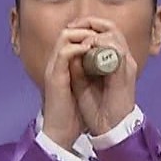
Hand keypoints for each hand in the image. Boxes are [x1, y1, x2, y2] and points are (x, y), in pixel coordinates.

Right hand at [39, 26, 98, 150]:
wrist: (62, 133)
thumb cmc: (73, 114)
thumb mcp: (85, 89)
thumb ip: (89, 73)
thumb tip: (103, 61)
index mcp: (64, 65)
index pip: (72, 36)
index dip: (89, 30)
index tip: (106, 34)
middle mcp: (57, 62)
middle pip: (69, 31)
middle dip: (88, 27)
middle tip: (104, 33)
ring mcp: (54, 68)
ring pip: (65, 36)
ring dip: (85, 35)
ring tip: (100, 42)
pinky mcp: (55, 76)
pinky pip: (66, 52)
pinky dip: (80, 48)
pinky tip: (93, 53)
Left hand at [68, 17, 136, 135]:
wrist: (109, 128)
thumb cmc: (97, 108)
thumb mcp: (83, 82)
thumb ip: (79, 65)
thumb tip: (70, 49)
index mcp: (114, 60)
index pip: (106, 31)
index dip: (89, 25)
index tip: (71, 26)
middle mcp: (123, 59)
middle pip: (112, 28)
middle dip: (92, 23)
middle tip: (74, 25)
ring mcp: (127, 65)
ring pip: (115, 35)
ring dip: (96, 33)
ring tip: (81, 38)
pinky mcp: (127, 73)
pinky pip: (117, 50)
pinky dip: (102, 45)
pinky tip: (88, 47)